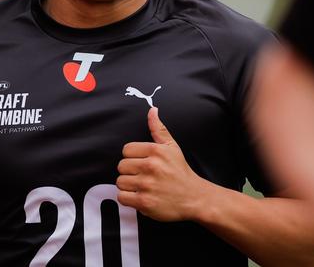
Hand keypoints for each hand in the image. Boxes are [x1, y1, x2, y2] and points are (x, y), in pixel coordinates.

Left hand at [116, 107, 209, 221]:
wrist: (193, 197)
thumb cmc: (180, 172)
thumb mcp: (172, 147)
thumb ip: (158, 129)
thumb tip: (152, 110)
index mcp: (155, 151)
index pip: (126, 150)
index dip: (132, 157)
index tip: (141, 163)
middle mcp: (150, 166)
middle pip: (121, 166)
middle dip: (130, 171)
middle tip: (142, 175)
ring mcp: (147, 185)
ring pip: (120, 181)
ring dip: (128, 186)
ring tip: (141, 186)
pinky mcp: (144, 202)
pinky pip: (122, 197)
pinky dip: (128, 198)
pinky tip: (140, 196)